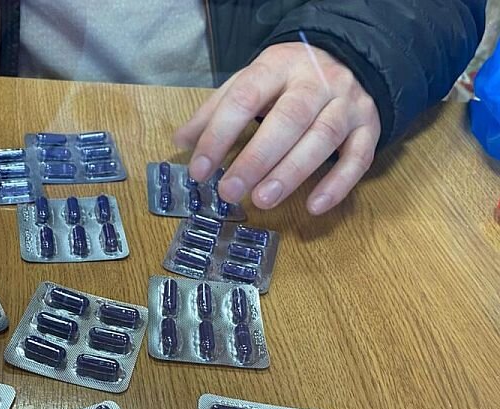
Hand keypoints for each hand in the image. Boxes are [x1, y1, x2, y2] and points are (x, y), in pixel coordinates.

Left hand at [174, 42, 380, 214]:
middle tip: (230, 191)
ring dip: (292, 172)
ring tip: (263, 200)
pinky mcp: (370, 126)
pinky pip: (358, 157)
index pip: (244, 98)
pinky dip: (338, 184)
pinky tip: (314, 207)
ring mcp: (347, 103)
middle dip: (257, 158)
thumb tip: (181, 141)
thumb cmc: (287, 80)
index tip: (199, 170)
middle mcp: (316, 81)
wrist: (349, 59)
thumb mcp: (248, 83)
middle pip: (289, 118)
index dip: (219, 135)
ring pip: (323, 137)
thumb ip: (215, 111)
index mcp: (277, 66)